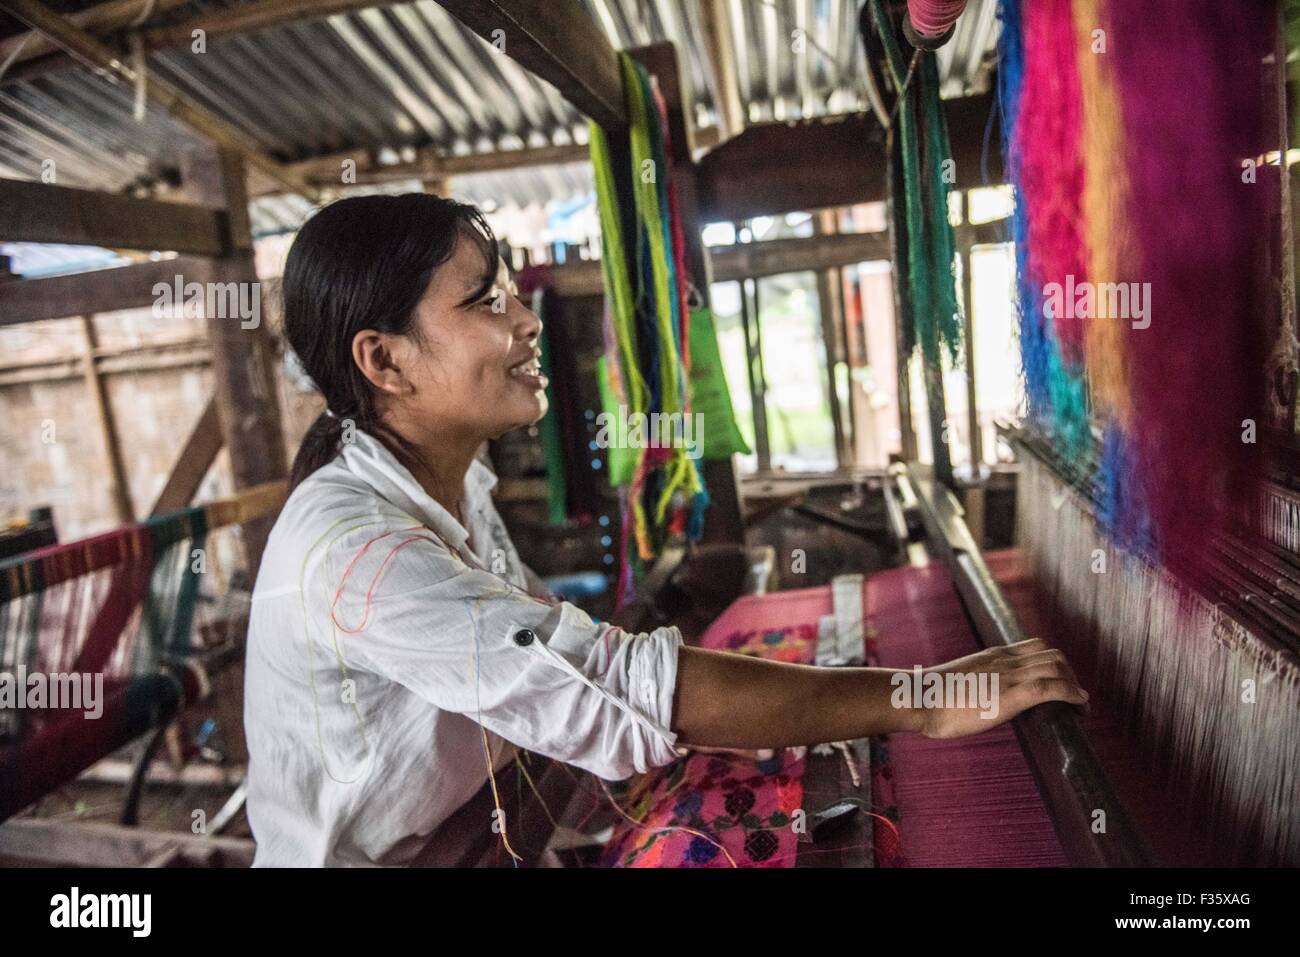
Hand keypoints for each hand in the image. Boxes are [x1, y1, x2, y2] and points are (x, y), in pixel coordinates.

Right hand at [913, 638, 1087, 739]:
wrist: (920, 698)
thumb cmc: (931, 696)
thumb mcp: (959, 682)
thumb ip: (976, 683)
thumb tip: (980, 696)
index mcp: (992, 657)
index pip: (1033, 647)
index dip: (1053, 663)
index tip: (1059, 682)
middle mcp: (1004, 661)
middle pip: (1052, 655)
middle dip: (1069, 674)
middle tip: (1073, 697)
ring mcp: (1008, 676)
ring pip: (1056, 667)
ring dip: (1074, 685)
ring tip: (1079, 705)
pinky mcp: (1011, 696)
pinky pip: (1050, 688)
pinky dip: (1072, 694)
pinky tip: (1079, 706)